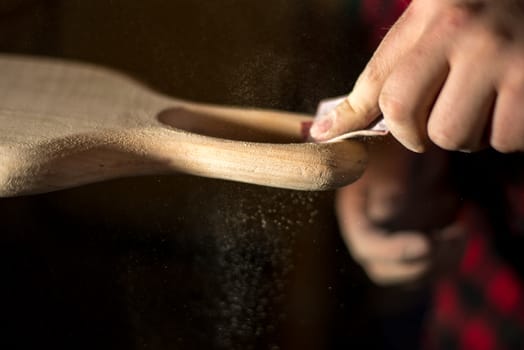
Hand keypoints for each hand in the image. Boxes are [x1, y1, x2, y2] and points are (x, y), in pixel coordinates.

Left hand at [310, 0, 523, 152]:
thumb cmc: (482, 13)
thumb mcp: (433, 21)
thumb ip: (388, 69)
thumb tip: (327, 127)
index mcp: (431, 12)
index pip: (379, 85)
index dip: (354, 119)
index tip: (329, 134)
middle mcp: (464, 31)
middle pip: (410, 121)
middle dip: (418, 131)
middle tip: (437, 113)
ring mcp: (502, 57)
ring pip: (455, 137)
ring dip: (465, 133)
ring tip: (482, 100)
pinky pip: (503, 140)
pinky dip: (504, 132)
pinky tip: (511, 101)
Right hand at [336, 137, 465, 284]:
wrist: (409, 132)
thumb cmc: (392, 137)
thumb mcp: (384, 149)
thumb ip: (383, 179)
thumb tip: (384, 212)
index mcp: (355, 209)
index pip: (365, 245)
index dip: (393, 252)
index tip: (425, 245)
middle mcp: (371, 227)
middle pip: (383, 269)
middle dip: (416, 266)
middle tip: (444, 243)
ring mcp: (392, 234)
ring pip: (409, 270)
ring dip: (437, 262)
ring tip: (458, 234)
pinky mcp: (413, 235)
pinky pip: (427, 262)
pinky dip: (446, 254)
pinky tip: (458, 230)